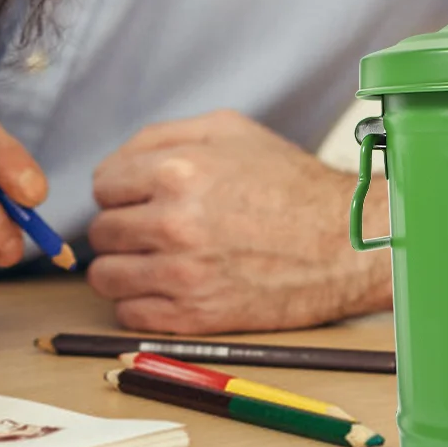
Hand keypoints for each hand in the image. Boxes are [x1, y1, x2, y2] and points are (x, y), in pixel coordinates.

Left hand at [86, 110, 391, 333]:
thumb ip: (163, 136)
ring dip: (125, 267)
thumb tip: (117, 162)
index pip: (102, 185)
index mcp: (177, 170)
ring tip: (156, 260)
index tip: (140, 197)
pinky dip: (141, 303)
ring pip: (106, 276)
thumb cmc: (291, 184)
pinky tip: (170, 287)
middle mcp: (173, 222)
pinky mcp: (195, 316)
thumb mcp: (230, 130)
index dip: (122, 189)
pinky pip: (129, 314)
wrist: (345, 243)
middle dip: (124, 228)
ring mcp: (182, 273)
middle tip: (155, 228)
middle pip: (102, 231)